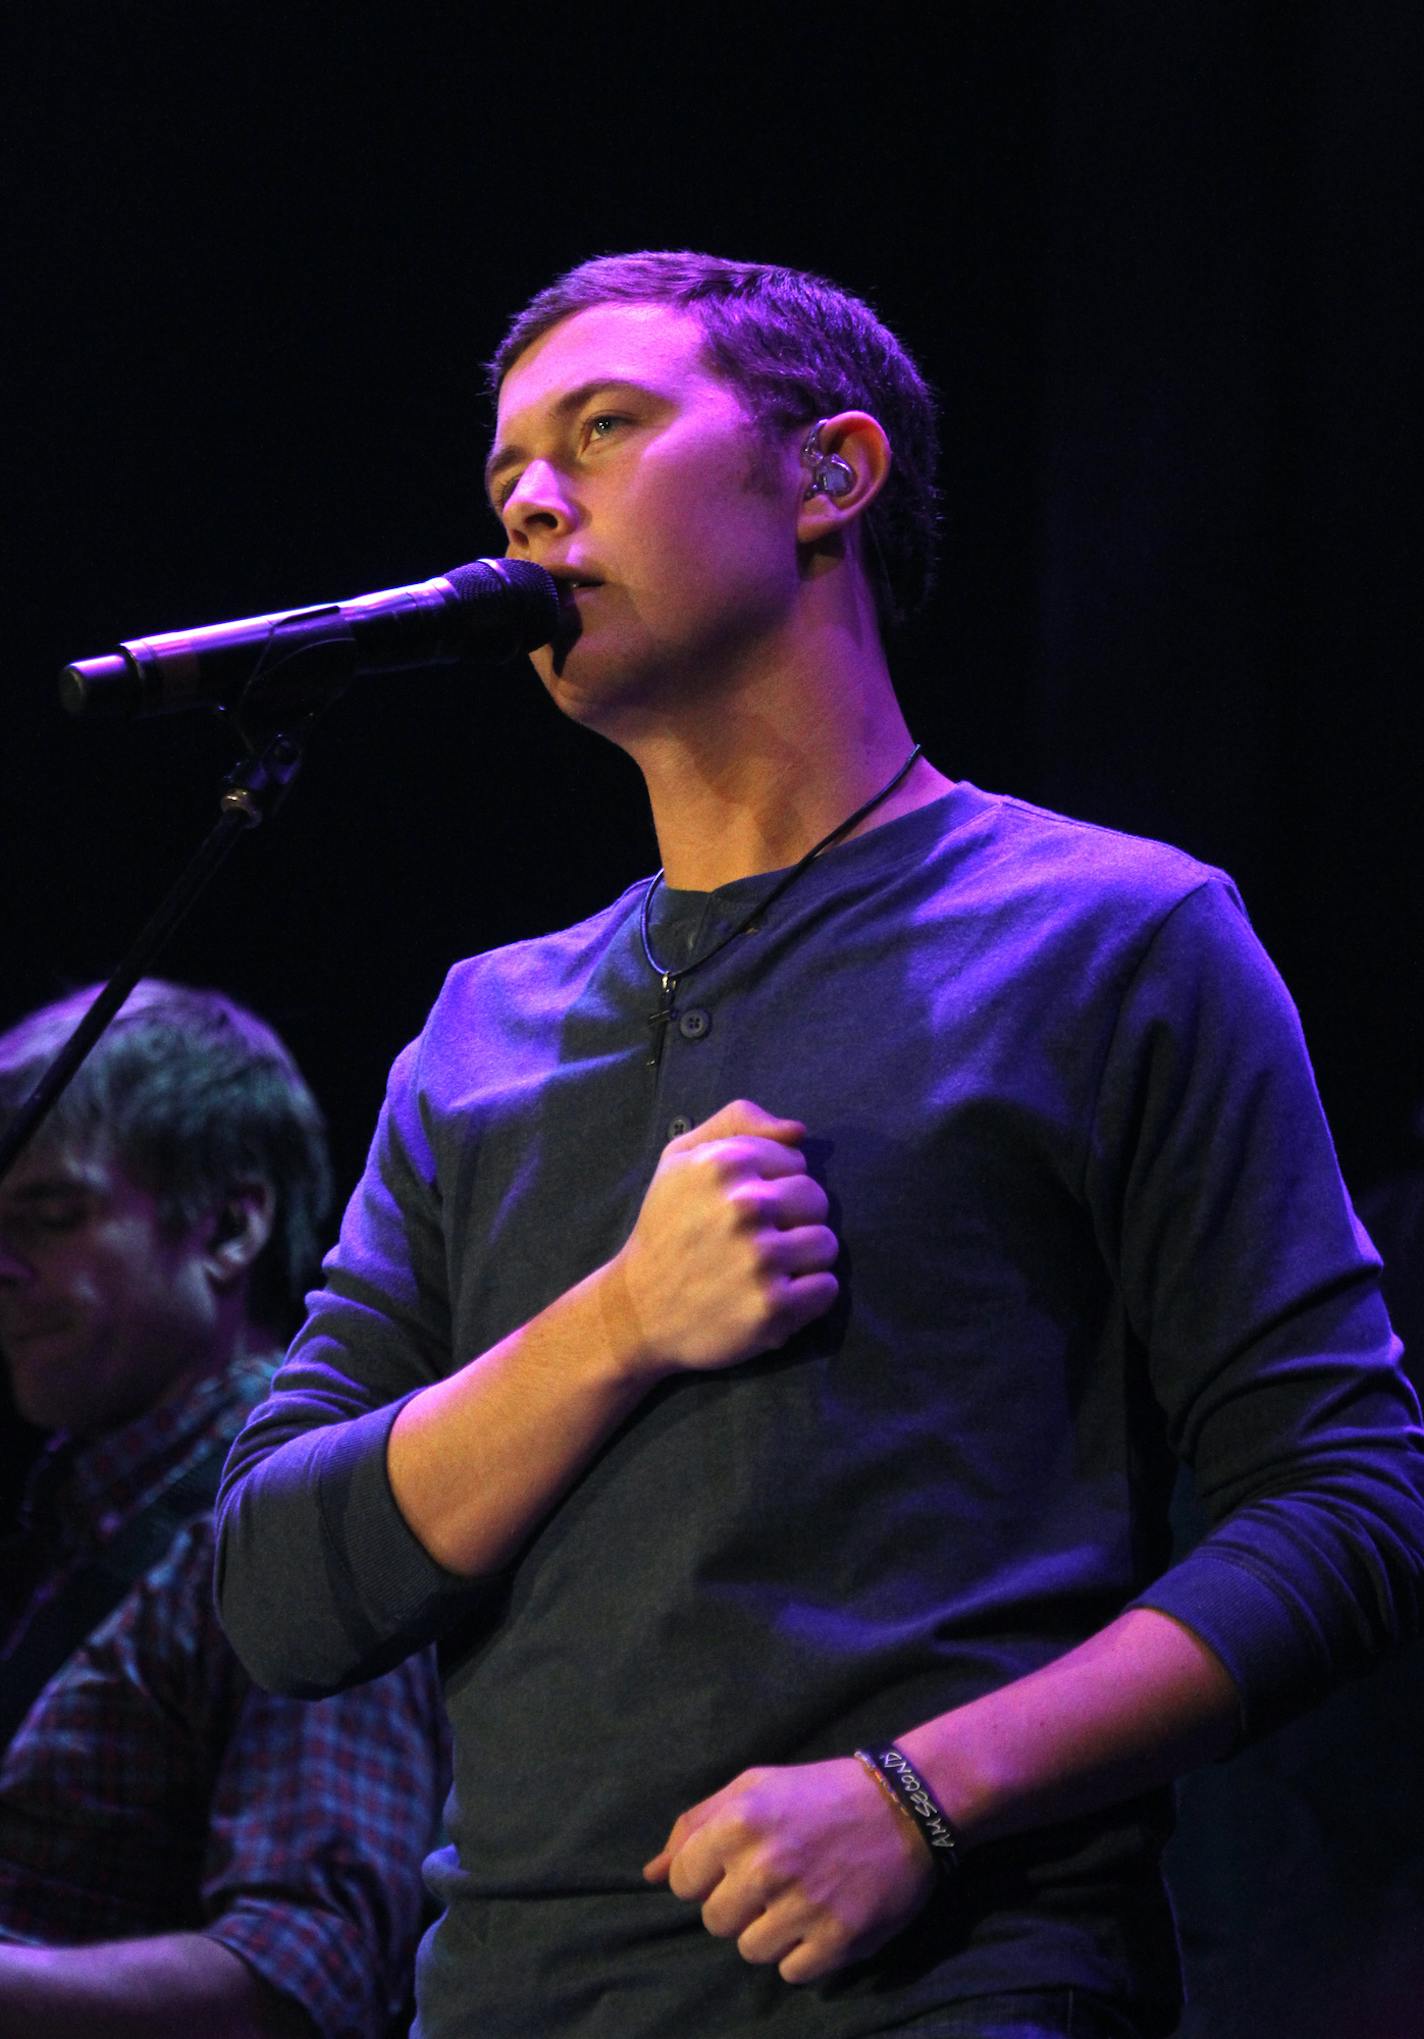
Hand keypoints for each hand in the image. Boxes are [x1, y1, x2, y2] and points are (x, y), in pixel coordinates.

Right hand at [609, 1099, 838, 1380]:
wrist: (638, 1309)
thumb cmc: (667, 1227)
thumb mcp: (681, 1158)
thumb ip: (738, 1123)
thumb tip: (799, 1131)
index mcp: (725, 1164)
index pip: (796, 1162)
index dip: (774, 1185)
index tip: (746, 1207)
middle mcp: (745, 1207)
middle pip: (817, 1200)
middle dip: (795, 1218)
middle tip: (760, 1239)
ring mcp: (760, 1259)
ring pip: (826, 1244)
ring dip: (803, 1258)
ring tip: (767, 1268)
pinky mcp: (772, 1307)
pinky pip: (826, 1288)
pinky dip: (808, 1296)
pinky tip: (775, 1295)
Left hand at [642, 1756, 934, 1983]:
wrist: (903, 1805)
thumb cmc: (820, 1792)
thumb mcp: (755, 1786)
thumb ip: (696, 1825)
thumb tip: (651, 1873)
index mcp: (740, 1822)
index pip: (682, 1883)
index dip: (705, 1877)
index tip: (733, 1866)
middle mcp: (766, 1866)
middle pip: (715, 1923)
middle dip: (737, 1906)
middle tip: (771, 1882)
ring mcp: (803, 1906)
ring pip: (751, 1952)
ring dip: (770, 1932)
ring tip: (798, 1899)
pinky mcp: (838, 1940)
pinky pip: (792, 1974)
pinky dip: (803, 1954)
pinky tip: (820, 1920)